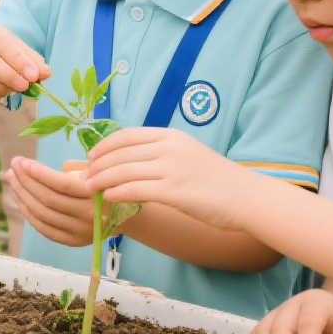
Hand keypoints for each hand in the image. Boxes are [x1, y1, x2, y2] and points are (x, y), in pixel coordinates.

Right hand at [0, 24, 49, 102]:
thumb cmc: (1, 56)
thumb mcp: (18, 54)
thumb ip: (33, 62)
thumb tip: (46, 73)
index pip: (5, 45)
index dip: (20, 61)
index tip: (34, 76)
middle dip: (10, 77)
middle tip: (25, 87)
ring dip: (0, 88)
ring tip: (11, 89)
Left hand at [5, 158, 100, 246]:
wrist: (125, 213)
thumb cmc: (105, 183)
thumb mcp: (98, 170)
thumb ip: (73, 168)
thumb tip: (36, 169)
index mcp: (98, 195)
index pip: (62, 184)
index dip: (38, 173)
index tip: (22, 161)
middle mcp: (90, 216)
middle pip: (48, 199)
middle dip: (25, 180)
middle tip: (13, 164)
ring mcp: (81, 231)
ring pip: (42, 213)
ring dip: (22, 194)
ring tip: (12, 177)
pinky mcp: (74, 241)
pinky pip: (44, 228)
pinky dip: (28, 213)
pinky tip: (20, 197)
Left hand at [84, 126, 259, 231]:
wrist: (248, 197)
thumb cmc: (217, 180)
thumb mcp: (188, 154)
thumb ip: (161, 153)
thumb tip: (129, 160)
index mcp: (171, 136)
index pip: (126, 135)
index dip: (104, 146)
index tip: (91, 156)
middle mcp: (170, 148)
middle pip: (120, 153)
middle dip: (97, 165)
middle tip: (83, 176)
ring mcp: (172, 169)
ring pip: (123, 171)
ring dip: (100, 179)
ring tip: (88, 188)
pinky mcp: (175, 192)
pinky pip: (135, 190)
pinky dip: (116, 192)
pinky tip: (107, 197)